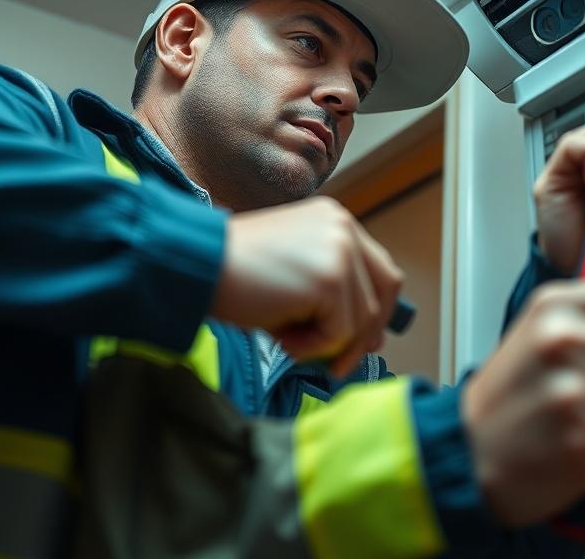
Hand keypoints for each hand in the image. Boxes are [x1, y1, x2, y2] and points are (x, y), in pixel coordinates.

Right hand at [212, 196, 402, 375]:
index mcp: (336, 220)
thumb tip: (372, 338)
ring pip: (362, 319)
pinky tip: (281, 337)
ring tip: (287, 338)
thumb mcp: (295, 273)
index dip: (378, 309)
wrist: (198, 265)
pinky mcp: (331, 279)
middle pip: (387, 290)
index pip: (381, 269)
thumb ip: (334, 292)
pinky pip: (340, 333)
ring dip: (326, 343)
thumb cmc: (237, 275)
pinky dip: (313, 347)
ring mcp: (341, 251)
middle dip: (367, 333)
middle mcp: (344, 228)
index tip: (363, 340)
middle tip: (339, 364)